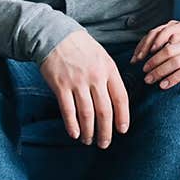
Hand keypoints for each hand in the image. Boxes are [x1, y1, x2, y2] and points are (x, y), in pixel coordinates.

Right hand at [40, 30, 128, 147]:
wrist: (56, 35)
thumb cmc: (81, 47)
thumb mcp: (102, 56)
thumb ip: (109, 76)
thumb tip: (116, 100)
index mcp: (109, 69)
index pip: (121, 97)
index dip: (123, 116)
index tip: (122, 130)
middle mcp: (95, 77)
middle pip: (104, 110)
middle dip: (106, 131)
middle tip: (105, 144)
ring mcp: (77, 82)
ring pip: (87, 114)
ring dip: (89, 131)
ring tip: (89, 140)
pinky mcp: (60, 86)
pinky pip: (68, 110)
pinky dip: (72, 125)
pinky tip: (75, 134)